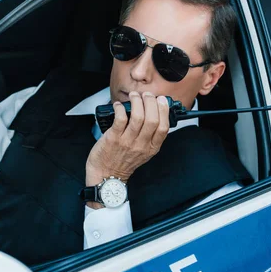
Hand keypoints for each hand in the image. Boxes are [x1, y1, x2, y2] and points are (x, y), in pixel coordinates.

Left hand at [85, 92, 169, 207]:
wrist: (106, 176)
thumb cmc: (123, 162)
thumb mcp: (143, 152)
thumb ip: (150, 136)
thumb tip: (152, 113)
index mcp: (151, 148)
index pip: (164, 127)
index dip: (164, 111)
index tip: (160, 100)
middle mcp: (141, 145)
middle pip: (152, 119)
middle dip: (150, 102)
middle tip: (146, 95)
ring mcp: (127, 142)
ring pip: (138, 117)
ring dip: (136, 102)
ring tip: (134, 96)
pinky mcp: (113, 138)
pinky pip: (120, 119)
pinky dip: (120, 108)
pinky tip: (118, 105)